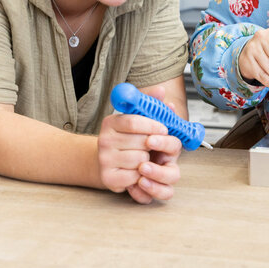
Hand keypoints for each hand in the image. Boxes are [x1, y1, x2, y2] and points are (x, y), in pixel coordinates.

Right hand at [98, 88, 181, 203]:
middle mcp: (104, 139)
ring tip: (142, 156)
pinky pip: (134, 176)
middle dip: (152, 144)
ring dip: (147, 159)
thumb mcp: (139, 119)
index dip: (152, 126)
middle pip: (140, 142)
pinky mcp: (107, 177)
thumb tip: (161, 90)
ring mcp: (104, 159)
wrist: (109, 162)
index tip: (164, 129)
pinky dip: (140, 174)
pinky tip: (136, 169)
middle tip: (153, 145)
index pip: (133, 121)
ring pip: (139, 159)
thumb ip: (150, 104)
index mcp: (111, 122)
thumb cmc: (129, 138)